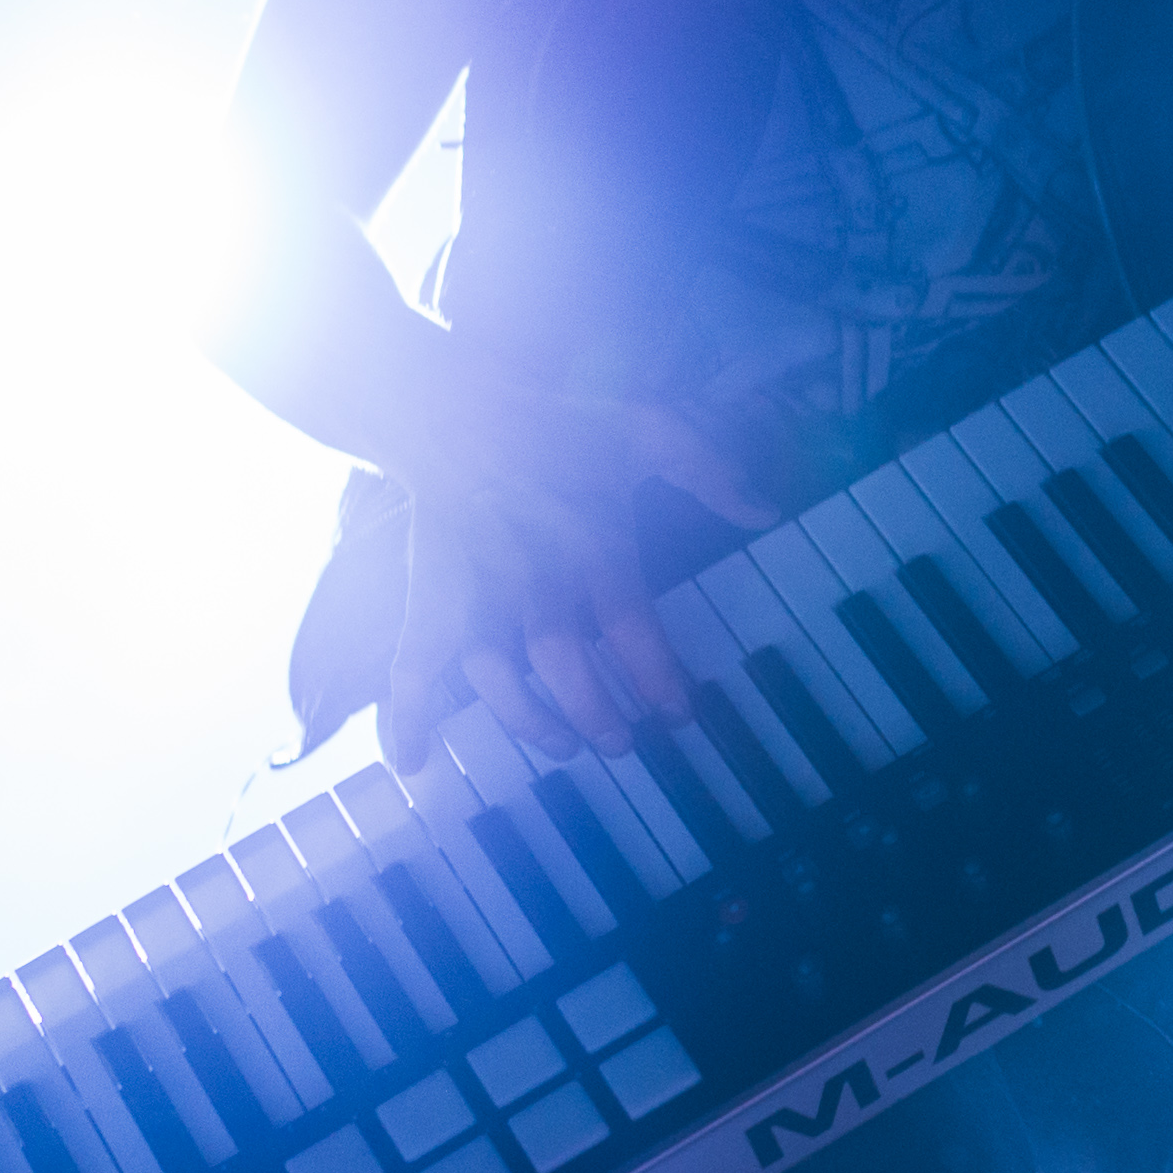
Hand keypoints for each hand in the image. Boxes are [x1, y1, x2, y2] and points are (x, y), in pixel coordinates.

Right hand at [387, 369, 782, 761]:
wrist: (455, 409)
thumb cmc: (556, 425)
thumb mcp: (644, 427)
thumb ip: (707, 467)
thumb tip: (766, 510)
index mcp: (587, 542)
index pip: (630, 623)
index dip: (656, 675)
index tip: (679, 713)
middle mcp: (531, 577)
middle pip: (560, 659)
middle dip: (594, 711)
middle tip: (622, 744)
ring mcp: (475, 593)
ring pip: (493, 673)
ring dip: (525, 718)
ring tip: (561, 744)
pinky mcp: (430, 599)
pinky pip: (411, 663)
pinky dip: (406, 715)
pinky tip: (411, 764)